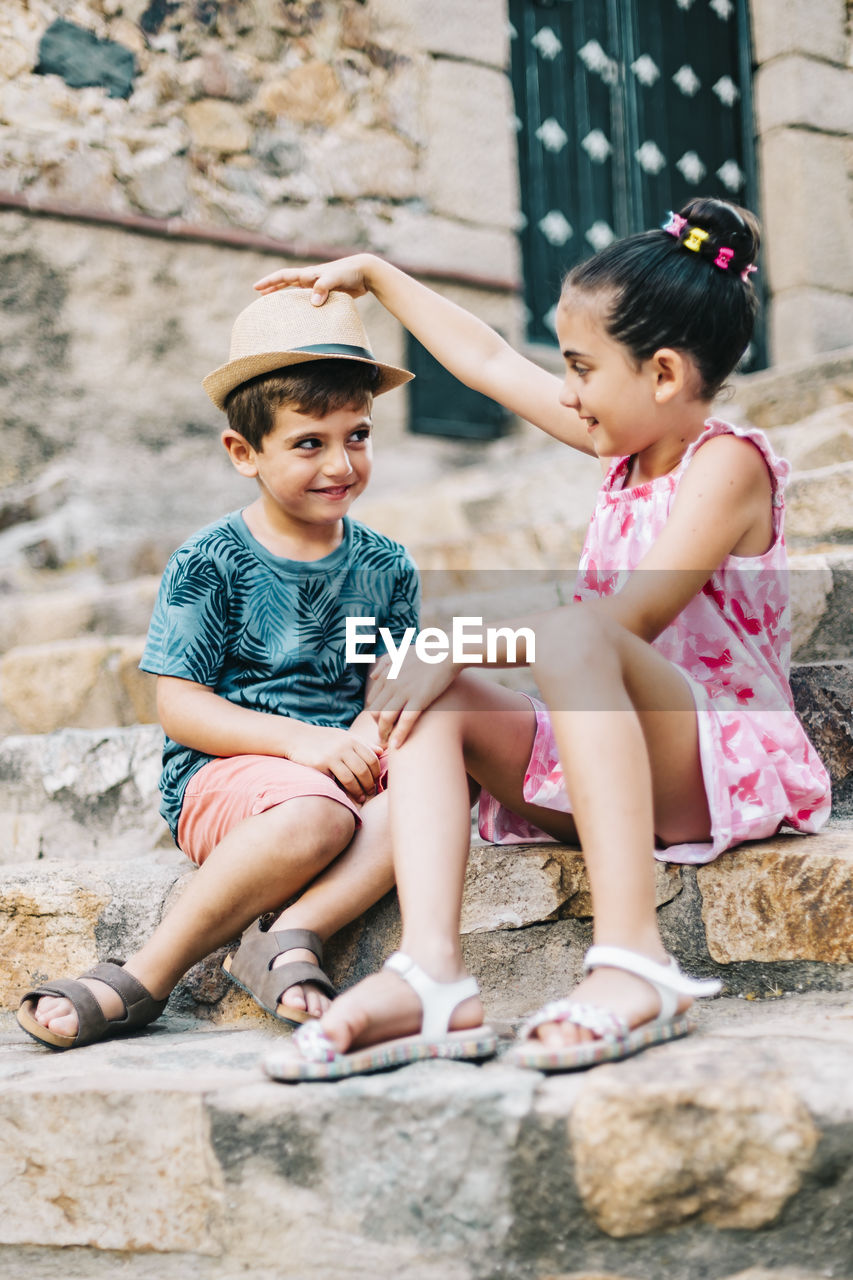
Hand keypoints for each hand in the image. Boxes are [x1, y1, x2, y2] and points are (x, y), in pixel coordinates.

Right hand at [253, 255, 375, 303]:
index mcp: (308, 274)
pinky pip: (310, 300)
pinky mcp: (328, 294)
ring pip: (297, 291)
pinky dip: (303, 305)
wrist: (365, 272)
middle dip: (273, 288)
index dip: (270, 282)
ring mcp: (319, 286)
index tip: (256, 288)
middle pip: (287, 283)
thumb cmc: (349, 272)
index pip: (284, 276)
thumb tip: (312, 303)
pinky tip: (302, 313)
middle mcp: (311, 279)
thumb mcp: (334, 278)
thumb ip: (323, 288)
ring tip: (277, 305)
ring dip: (287, 296)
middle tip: (260, 296)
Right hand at [285, 723, 381, 801]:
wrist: (296, 737)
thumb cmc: (322, 739)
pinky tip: (346, 796)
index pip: (372, 758)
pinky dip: (344, 791)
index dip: (376, 773)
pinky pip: (337, 781)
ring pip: (352, 777)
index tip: (375, 782)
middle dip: (369, 784)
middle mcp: (344, 746)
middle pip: (364, 769)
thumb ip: (362, 743)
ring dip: (359, 791)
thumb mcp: (343, 736)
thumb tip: (381, 751)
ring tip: (361, 798)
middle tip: (370, 793)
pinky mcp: (321, 764)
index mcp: (352, 739)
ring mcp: (333, 755)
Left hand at [367, 651, 461, 748]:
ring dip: (384, 734)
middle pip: (375, 712)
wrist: (449, 652)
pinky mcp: (420, 698)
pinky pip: (405, 721)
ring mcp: (405, 691)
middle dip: (377, 726)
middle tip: (384, 736)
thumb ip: (385, 663)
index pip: (372, 701)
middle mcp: (391, 684)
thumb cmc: (428, 653)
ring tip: (388, 743)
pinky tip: (397, 746)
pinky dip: (399, 735)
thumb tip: (373, 677)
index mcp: (386, 674)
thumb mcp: (401, 653)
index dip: (375, 716)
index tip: (382, 724)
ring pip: (385, 719)